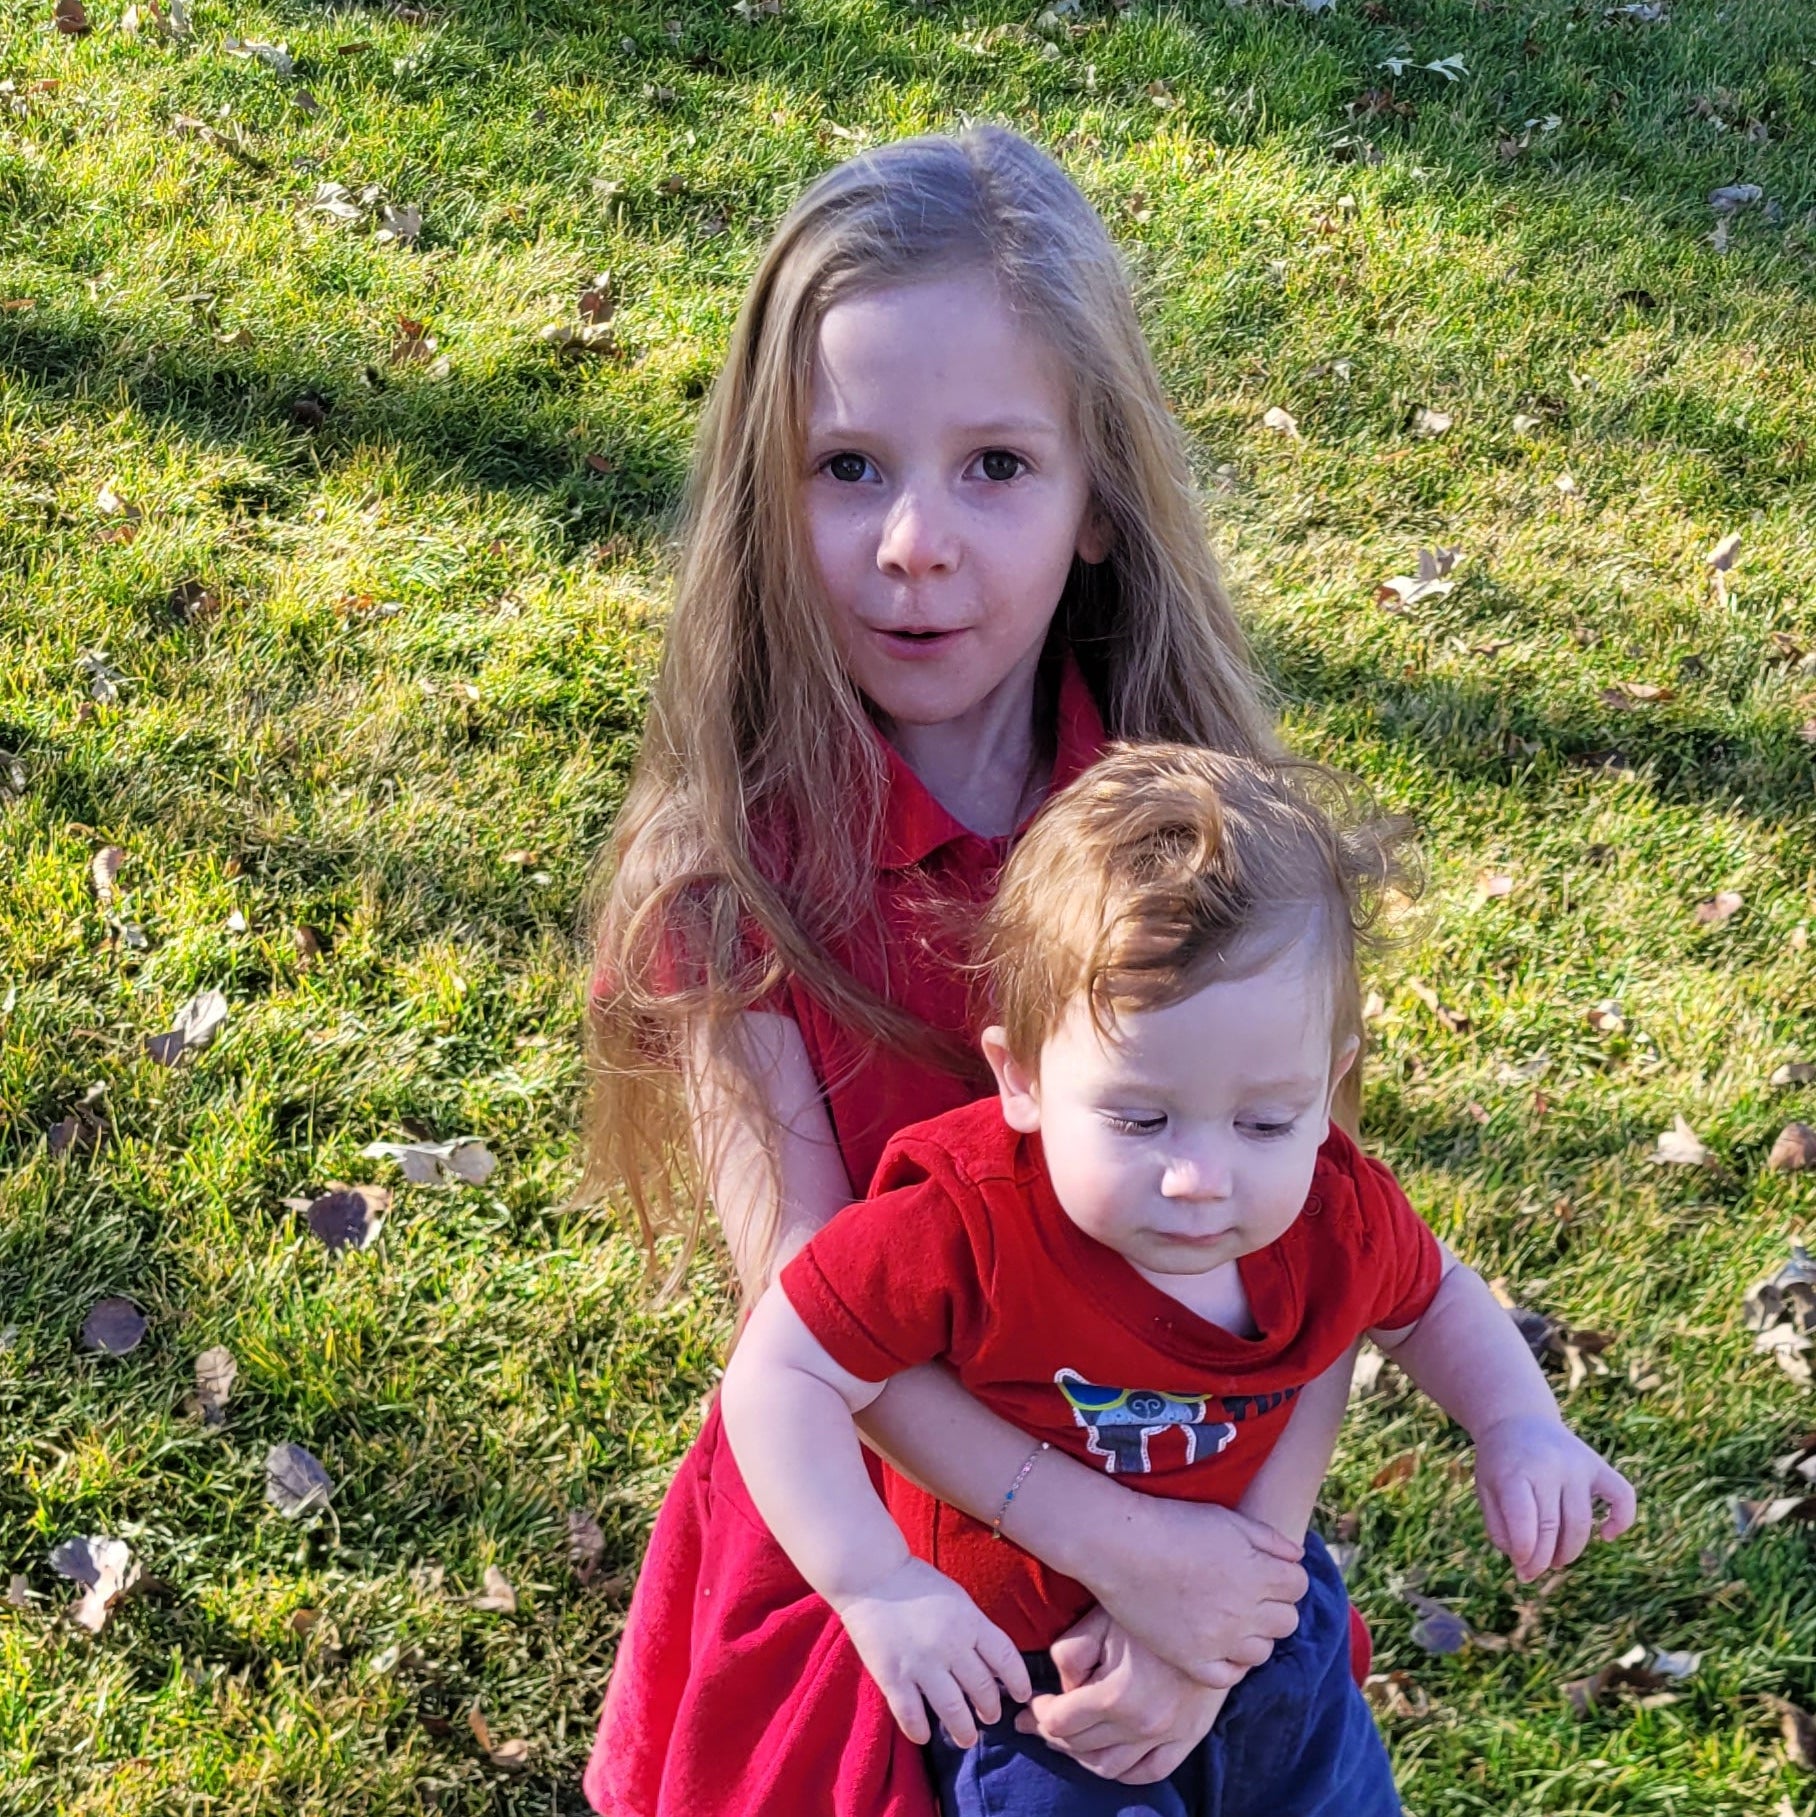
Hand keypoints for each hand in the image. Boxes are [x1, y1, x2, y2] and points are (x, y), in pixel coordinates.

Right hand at [832, 1558, 1033, 1746]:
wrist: (871, 1574)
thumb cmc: (916, 1584)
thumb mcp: (957, 1599)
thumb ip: (975, 1629)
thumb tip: (995, 1663)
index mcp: (970, 1621)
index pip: (1006, 1659)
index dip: (1019, 1682)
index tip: (1021, 1696)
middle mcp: (951, 1645)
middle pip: (983, 1689)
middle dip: (991, 1709)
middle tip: (990, 1717)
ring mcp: (921, 1663)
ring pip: (953, 1711)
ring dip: (964, 1730)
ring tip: (967, 1737)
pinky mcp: (892, 1676)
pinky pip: (911, 1715)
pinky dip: (920, 1731)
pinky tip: (924, 1735)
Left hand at [1015, 1608, 1229, 1783]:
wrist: (1210, 1606)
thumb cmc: (1150, 1605)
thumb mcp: (1100, 1619)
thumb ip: (1070, 1654)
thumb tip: (1064, 1687)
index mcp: (1117, 1695)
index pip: (1060, 1722)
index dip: (1038, 1715)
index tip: (1032, 1705)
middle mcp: (1143, 1725)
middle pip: (1080, 1747)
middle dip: (1053, 1735)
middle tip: (1040, 1721)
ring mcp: (1169, 1735)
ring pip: (1111, 1767)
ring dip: (1083, 1756)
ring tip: (1070, 1737)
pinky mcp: (1190, 1737)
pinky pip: (1151, 1772)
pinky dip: (1125, 1771)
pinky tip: (1110, 1755)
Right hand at [1086, 1498, 1305, 1681]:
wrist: (1120, 1545)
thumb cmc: (1172, 1523)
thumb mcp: (1227, 1518)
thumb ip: (1269, 1538)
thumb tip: (1297, 1557)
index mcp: (1258, 1572)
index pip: (1299, 1585)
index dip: (1286, 1576)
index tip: (1266, 1570)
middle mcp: (1245, 1611)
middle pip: (1287, 1621)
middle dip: (1275, 1605)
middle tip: (1249, 1593)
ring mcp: (1219, 1640)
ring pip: (1262, 1652)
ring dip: (1255, 1635)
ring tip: (1232, 1617)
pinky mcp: (1191, 1660)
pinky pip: (1227, 1677)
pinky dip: (1230, 1664)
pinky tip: (1218, 1645)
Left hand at [1474, 1414, 1636, 1580]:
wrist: (1517, 1419)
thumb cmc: (1499, 1463)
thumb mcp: (1485, 1489)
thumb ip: (1499, 1527)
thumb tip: (1525, 1563)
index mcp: (1514, 1471)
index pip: (1524, 1520)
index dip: (1523, 1552)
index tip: (1519, 1564)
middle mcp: (1549, 1466)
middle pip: (1552, 1528)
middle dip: (1542, 1560)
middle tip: (1530, 1572)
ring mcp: (1577, 1465)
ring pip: (1581, 1523)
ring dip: (1569, 1552)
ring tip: (1553, 1560)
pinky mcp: (1598, 1465)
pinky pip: (1623, 1497)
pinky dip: (1622, 1521)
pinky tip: (1606, 1536)